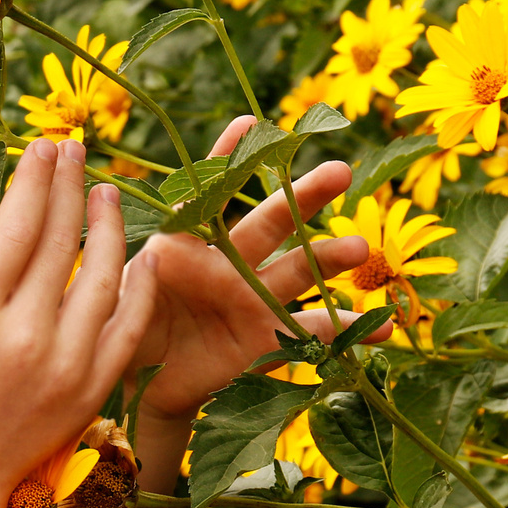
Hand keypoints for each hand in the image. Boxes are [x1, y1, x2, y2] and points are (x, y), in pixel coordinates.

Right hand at [0, 140, 157, 507]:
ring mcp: (64, 366)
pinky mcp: (90, 393)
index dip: (33, 179)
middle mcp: (23, 336)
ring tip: (109, 192)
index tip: (41, 147)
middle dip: (70, 186)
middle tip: (74, 147)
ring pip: (103, 278)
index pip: (16, 226)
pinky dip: (141, 289)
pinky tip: (144, 255)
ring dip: (110, 227)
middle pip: (61, 241)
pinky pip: (128, 329)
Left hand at [130, 114, 370, 419]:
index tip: (251, 123)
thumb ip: (138, 277)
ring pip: (299, 270)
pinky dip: (350, 329)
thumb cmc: (123, 330)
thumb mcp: (122, 299)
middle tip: (339, 172)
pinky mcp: (269, 338)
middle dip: (304, 197)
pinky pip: (313, 332)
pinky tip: (385, 326)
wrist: (139, 384)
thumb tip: (161, 254)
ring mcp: (253, 299)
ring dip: (331, 258)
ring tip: (360, 248)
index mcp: (185, 244)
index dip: (226, 161)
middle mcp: (227, 264)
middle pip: (271, 223)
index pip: (207, 195)